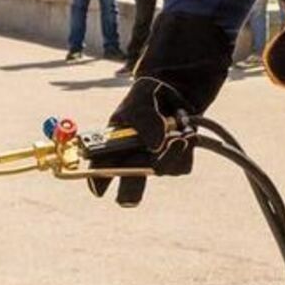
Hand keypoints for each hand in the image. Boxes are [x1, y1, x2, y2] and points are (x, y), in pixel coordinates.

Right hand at [87, 77, 194, 206]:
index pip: (98, 171)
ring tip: (179, 132)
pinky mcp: (175, 164)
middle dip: (132, 192)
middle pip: (127, 193)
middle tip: (138, 180)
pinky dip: (187, 147)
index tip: (100, 188)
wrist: (175, 92)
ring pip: (161, 171)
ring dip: (172, 151)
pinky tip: (186, 132)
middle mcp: (131, 162)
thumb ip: (143, 119)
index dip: (97, 182)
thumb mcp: (140, 99)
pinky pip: (182, 165)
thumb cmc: (148, 97)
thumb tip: (156, 146)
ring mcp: (153, 165)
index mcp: (112, 148)